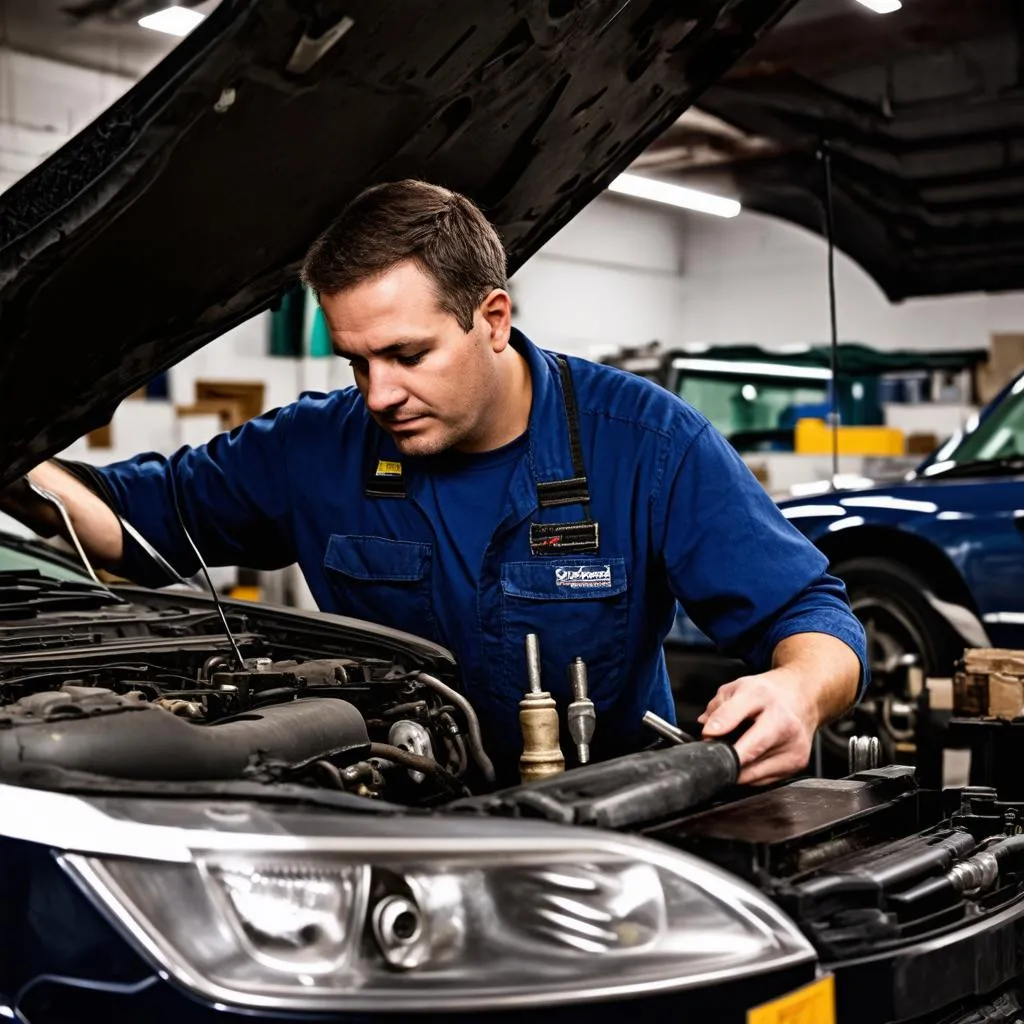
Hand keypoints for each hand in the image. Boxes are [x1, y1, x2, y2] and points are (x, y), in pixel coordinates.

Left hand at [697, 668, 818, 785]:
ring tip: (733, 755)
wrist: (802, 698)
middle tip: (714, 757)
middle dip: (727, 758)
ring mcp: (793, 745)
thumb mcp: (738, 688)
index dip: (717, 727)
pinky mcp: (798, 763)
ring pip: (753, 772)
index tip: (706, 736)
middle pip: (749, 751)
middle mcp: (783, 722)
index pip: (734, 714)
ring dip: (736, 769)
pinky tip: (750, 760)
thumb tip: (706, 729)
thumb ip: (718, 707)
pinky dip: (750, 774)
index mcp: (762, 697)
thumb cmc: (768, 695)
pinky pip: (763, 779)